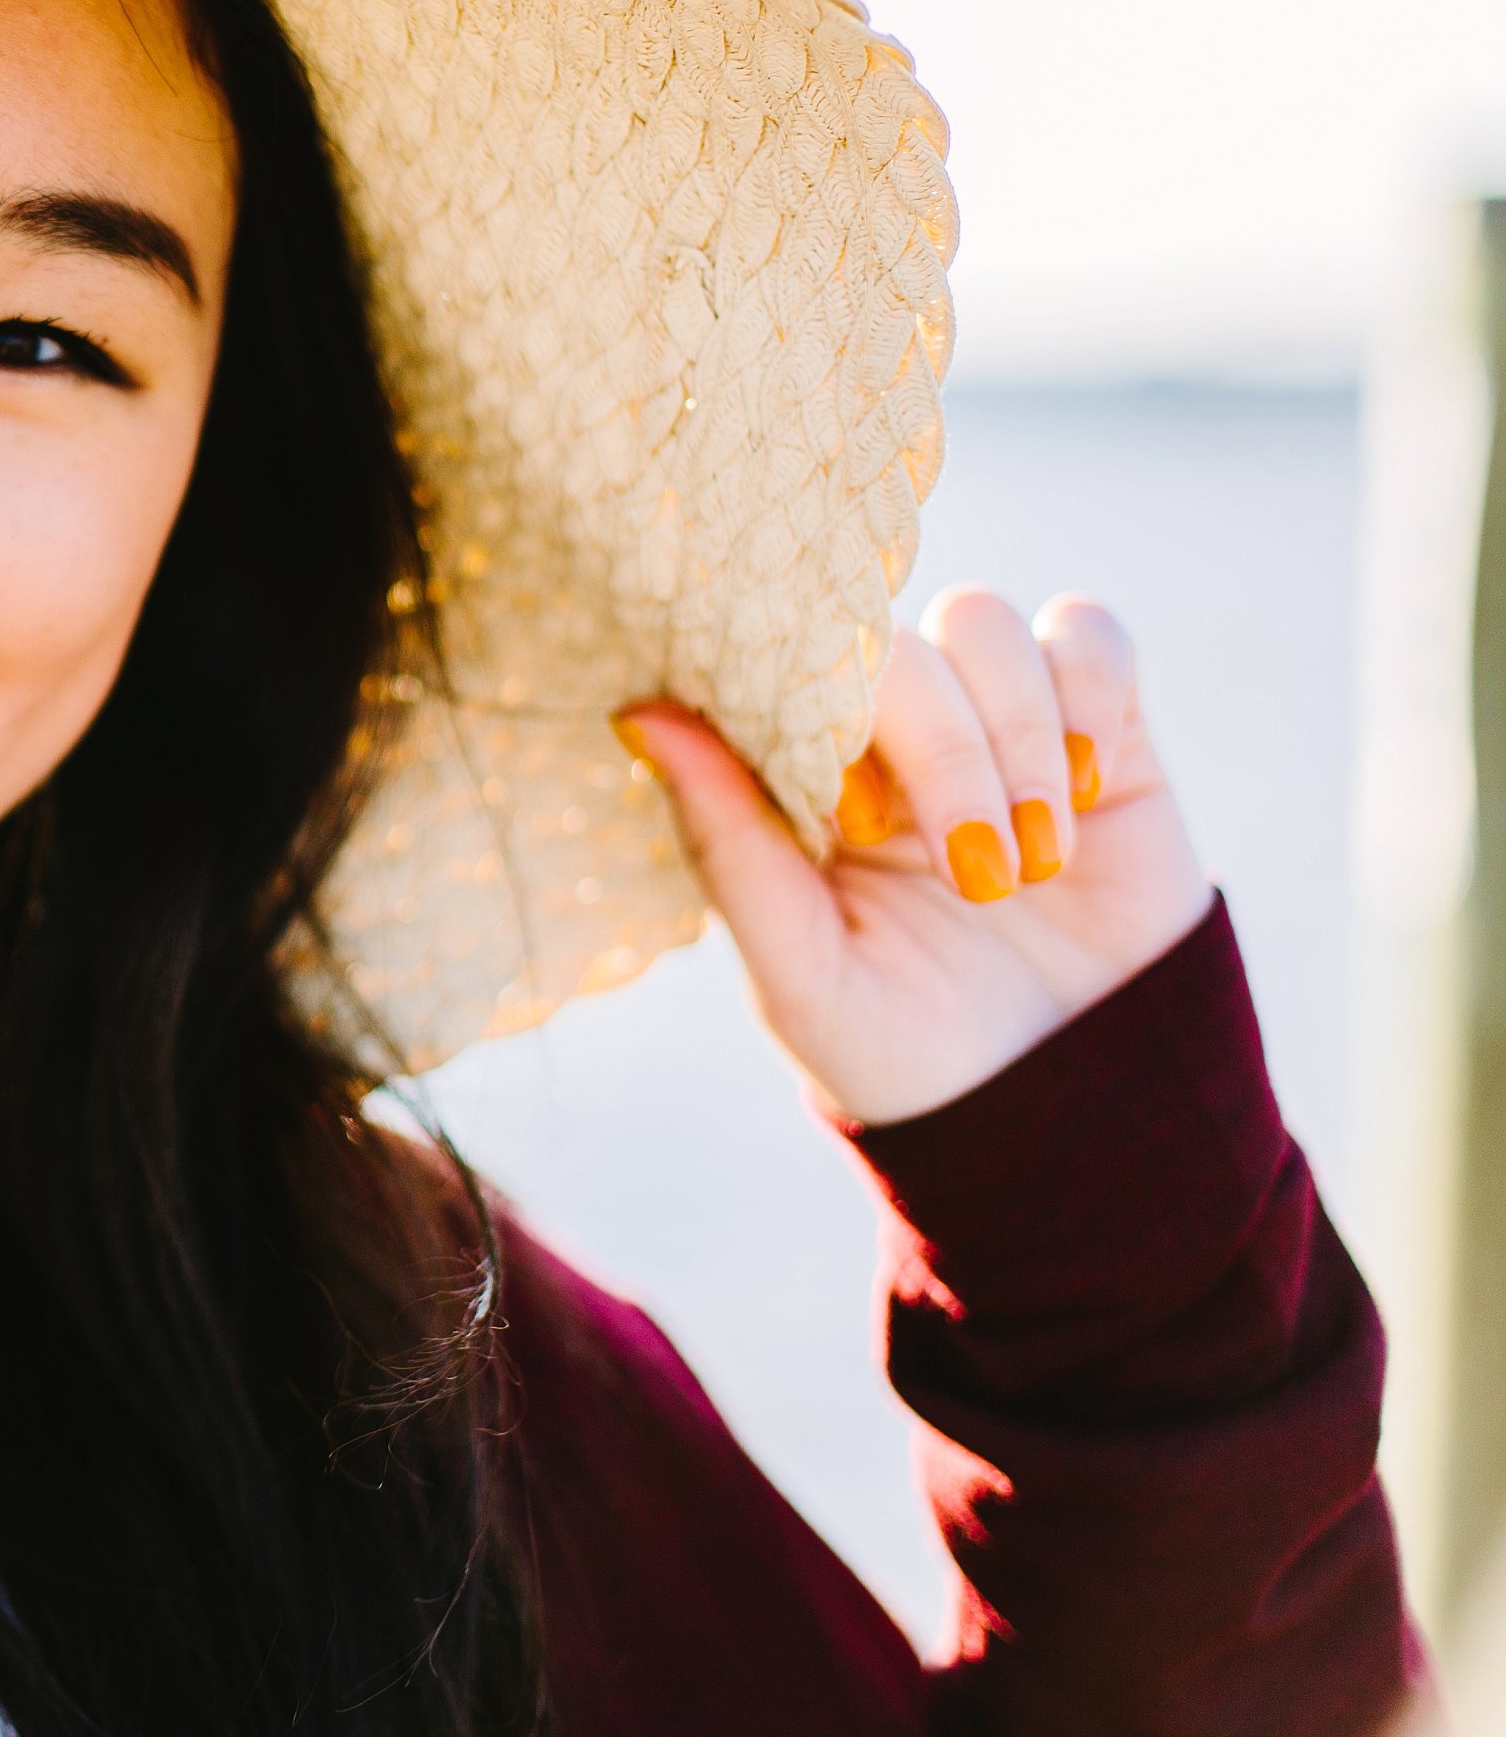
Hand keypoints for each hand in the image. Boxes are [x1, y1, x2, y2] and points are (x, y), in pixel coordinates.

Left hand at [614, 587, 1213, 1124]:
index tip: (854, 824)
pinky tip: (1087, 792)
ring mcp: (985, 720)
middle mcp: (879, 736)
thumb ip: (728, 845)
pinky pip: (1088, 634)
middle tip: (975, 877)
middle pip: (888, 647)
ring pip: (979, 624)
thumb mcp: (802, 976)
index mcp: (789, 780)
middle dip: (941, 753)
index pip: (775, 673)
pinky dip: (1088, 696)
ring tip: (1035, 865)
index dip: (818, 717)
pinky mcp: (1097, 723)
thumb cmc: (902, 1052)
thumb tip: (639, 714)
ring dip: (1015, 735)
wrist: (1069, 1112)